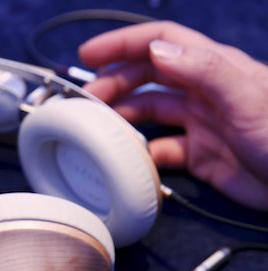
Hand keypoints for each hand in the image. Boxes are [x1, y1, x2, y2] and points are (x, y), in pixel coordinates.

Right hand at [78, 21, 267, 210]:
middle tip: (86, 101)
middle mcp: (203, 92)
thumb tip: (157, 52)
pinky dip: (142, 157)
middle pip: (147, 78)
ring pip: (149, 114)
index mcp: (213, 68)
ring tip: (99, 130)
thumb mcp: (248, 96)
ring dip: (122, 119)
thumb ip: (204, 70)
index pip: (160, 43)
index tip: (89, 55)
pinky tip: (131, 163)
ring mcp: (200, 124)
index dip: (122, 44)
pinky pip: (161, 153)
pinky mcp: (200, 157)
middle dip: (113, 84)